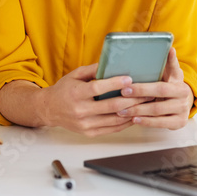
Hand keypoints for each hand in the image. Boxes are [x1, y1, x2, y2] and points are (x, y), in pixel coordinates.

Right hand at [36, 64, 152, 136]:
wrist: (48, 110)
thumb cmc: (64, 90)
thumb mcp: (75, 75)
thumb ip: (93, 69)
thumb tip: (112, 63)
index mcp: (76, 94)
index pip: (97, 89)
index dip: (114, 84)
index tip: (129, 79)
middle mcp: (80, 111)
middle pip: (110, 106)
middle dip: (132, 99)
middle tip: (147, 92)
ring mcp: (85, 124)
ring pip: (114, 119)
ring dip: (133, 112)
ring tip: (146, 104)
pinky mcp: (89, 133)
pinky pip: (111, 129)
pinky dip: (125, 122)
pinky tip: (135, 115)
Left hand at [116, 47, 193, 129]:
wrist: (184, 101)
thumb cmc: (172, 84)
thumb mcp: (172, 73)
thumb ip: (170, 62)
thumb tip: (170, 47)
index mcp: (180, 86)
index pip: (160, 88)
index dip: (142, 89)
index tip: (125, 87)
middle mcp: (183, 100)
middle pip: (157, 103)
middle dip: (137, 101)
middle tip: (120, 100)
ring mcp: (182, 113)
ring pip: (156, 114)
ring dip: (138, 112)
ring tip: (121, 111)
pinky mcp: (179, 123)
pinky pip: (160, 124)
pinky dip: (146, 122)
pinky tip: (133, 119)